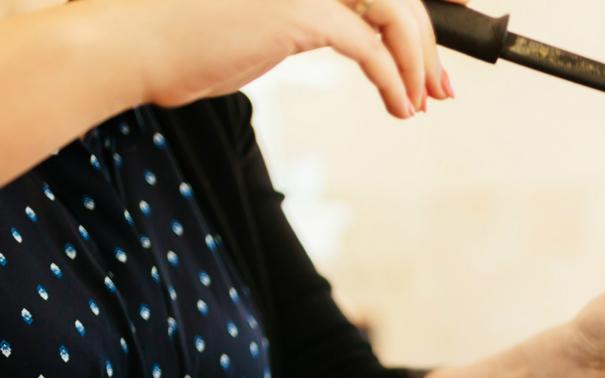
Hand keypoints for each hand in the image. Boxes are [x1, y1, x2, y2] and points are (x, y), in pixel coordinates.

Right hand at [119, 0, 468, 119]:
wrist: (131, 41)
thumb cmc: (182, 34)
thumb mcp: (258, 14)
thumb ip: (308, 16)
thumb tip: (356, 38)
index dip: (416, 13)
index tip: (436, 45)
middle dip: (428, 41)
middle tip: (439, 86)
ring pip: (396, 10)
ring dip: (419, 62)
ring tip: (422, 100)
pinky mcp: (299, 10)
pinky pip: (371, 48)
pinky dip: (396, 81)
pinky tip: (400, 106)